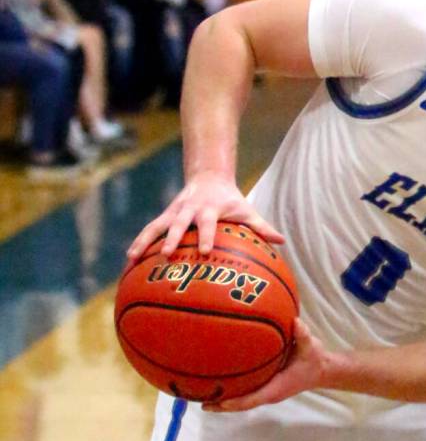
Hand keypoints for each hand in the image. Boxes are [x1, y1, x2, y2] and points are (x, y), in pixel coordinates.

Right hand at [126, 171, 284, 260]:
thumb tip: (281, 241)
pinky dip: (138, 243)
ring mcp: (173, 212)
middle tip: (167, 254)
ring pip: (155, 226)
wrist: (208, 178)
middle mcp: (188, 209)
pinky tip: (128, 262)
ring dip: (144, 241)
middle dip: (172, 238)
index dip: (206, 236)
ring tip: (132, 259)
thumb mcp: (246, 210)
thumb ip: (262, 227)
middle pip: (177, 223)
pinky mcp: (163, 216)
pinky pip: (148, 230)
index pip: (208, 223)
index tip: (204, 251)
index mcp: (209, 209)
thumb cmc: (231, 201)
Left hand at [203, 319, 327, 411]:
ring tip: (202, 396)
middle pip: (242, 404)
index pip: (254, 399)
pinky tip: (218, 385)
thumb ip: (303, 335)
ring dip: (223, 401)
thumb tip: (295, 322)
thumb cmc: (314, 360)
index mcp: (277, 388)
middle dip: (222, 405)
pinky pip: (246, 393)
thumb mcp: (311, 347)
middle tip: (201, 402)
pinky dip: (231, 392)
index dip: (236, 402)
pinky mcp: (265, 386)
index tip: (220, 402)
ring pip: (242, 400)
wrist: (322, 370)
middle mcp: (269, 393)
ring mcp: (267, 391)